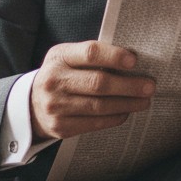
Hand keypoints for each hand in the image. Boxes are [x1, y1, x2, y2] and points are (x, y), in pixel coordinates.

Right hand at [30, 40, 154, 140]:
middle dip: (129, 85)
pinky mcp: (61, 127)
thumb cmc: (61, 75)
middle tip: (150, 86)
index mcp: (59, 57)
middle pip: (98, 83)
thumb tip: (132, 61)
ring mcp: (56, 106)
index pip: (90, 53)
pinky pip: (95, 123)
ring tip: (144, 101)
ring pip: (99, 106)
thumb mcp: (68, 57)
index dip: (114, 56)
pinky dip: (115, 117)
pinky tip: (127, 112)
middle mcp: (54, 81)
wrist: (31, 104)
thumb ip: (93, 56)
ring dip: (127, 103)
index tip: (135, 60)